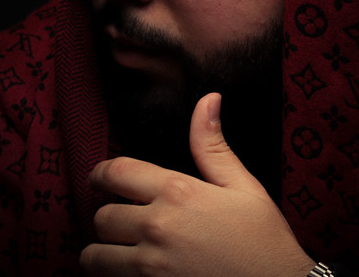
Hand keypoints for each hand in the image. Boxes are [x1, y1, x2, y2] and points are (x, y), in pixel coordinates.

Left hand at [80, 92, 314, 276]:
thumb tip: (208, 100)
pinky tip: (134, 272)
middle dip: (108, 213)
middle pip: (102, 216)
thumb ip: (213, 145)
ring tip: (120, 247)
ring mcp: (150, 268)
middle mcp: (157, 229)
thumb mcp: (242, 185)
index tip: (100, 177)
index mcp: (178, 193)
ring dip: (103, 250)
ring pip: (95, 257)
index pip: (117, 173)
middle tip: (122, 215)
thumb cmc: (263, 239)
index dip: (101, 172)